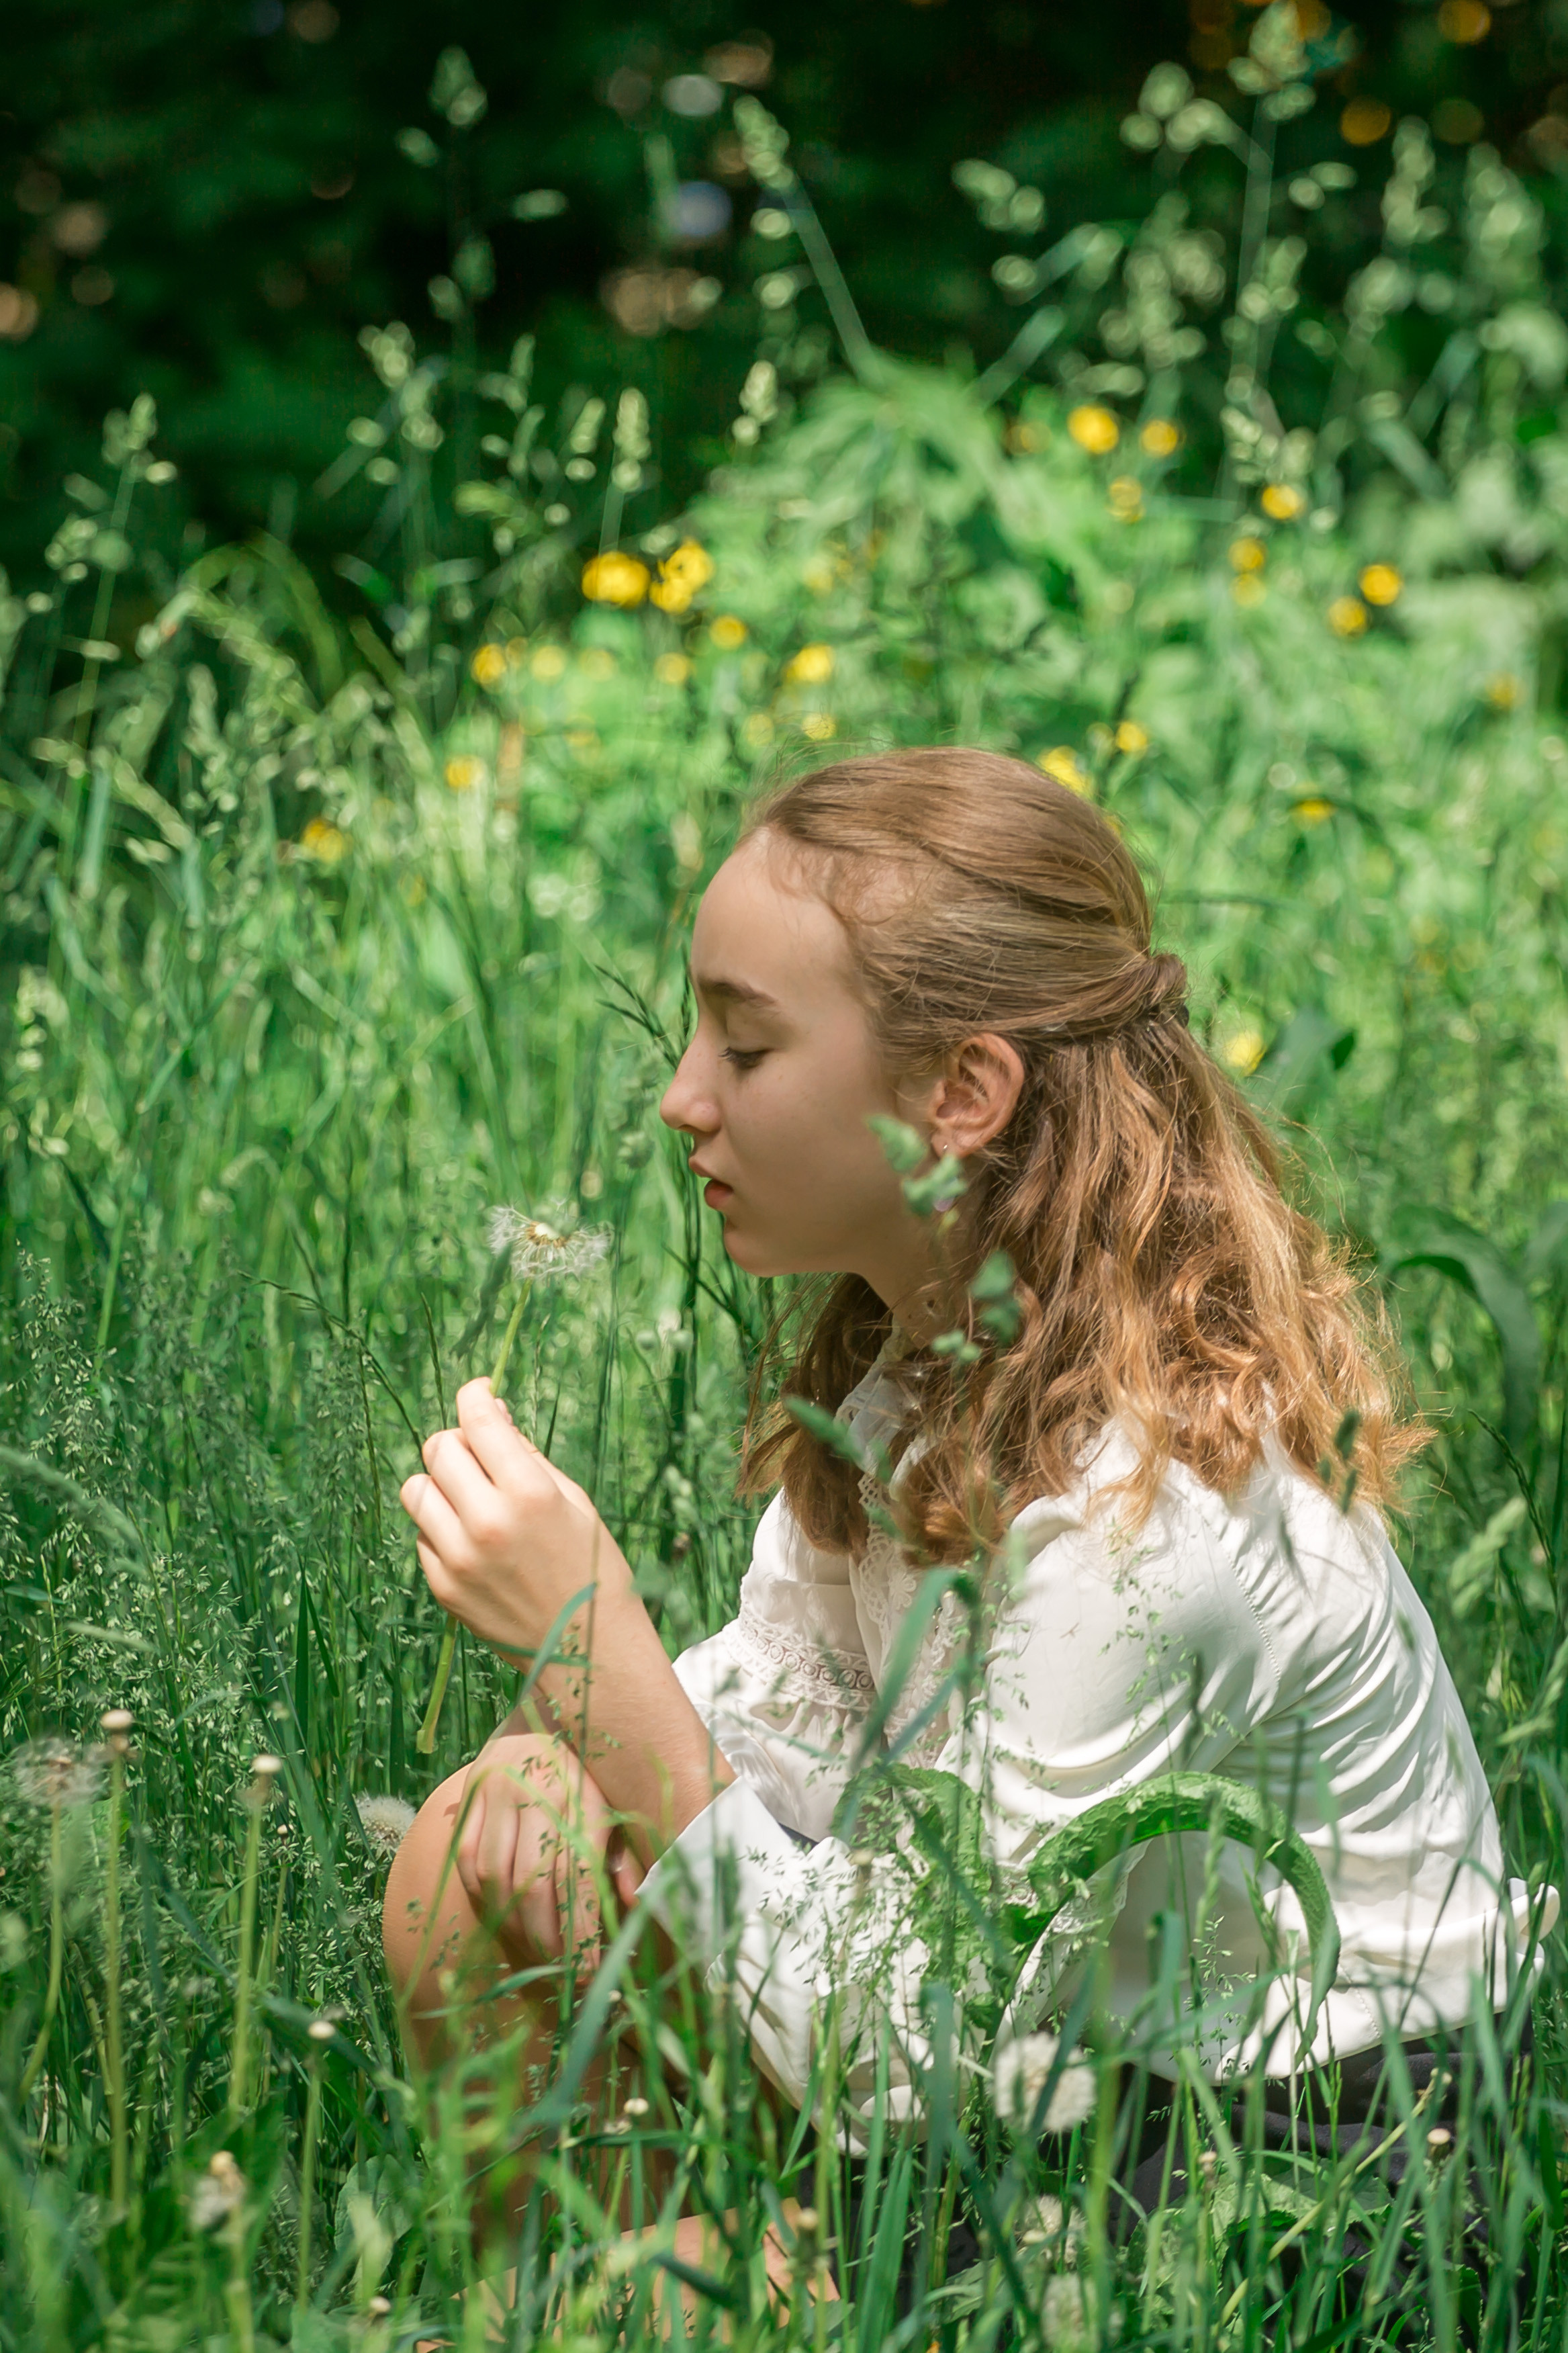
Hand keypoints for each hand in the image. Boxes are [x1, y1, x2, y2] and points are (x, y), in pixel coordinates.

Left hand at [401, 1379, 635, 1665]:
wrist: (588, 1651)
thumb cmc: (592, 1567)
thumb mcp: (574, 1500)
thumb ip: (526, 1454)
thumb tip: (490, 1413)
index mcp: (529, 1493)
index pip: (478, 1420)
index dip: (476, 1396)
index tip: (480, 1393)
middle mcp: (486, 1523)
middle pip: (440, 1449)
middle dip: (460, 1440)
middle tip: (482, 1454)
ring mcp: (458, 1558)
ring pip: (416, 1489)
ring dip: (441, 1483)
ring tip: (472, 1498)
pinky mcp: (443, 1587)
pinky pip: (422, 1534)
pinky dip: (441, 1526)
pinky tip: (474, 1540)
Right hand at [454, 1733, 644, 1967]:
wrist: (552, 1709)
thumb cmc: (593, 1770)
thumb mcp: (618, 1805)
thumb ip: (624, 1854)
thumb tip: (632, 1904)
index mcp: (581, 1793)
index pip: (576, 1876)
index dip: (581, 1928)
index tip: (588, 1967)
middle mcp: (535, 1789)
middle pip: (531, 1883)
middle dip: (546, 1938)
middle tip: (560, 1972)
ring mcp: (496, 1788)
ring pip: (495, 1876)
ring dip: (512, 1925)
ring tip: (533, 1952)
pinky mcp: (470, 1790)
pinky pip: (467, 1856)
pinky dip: (483, 1895)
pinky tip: (502, 1917)